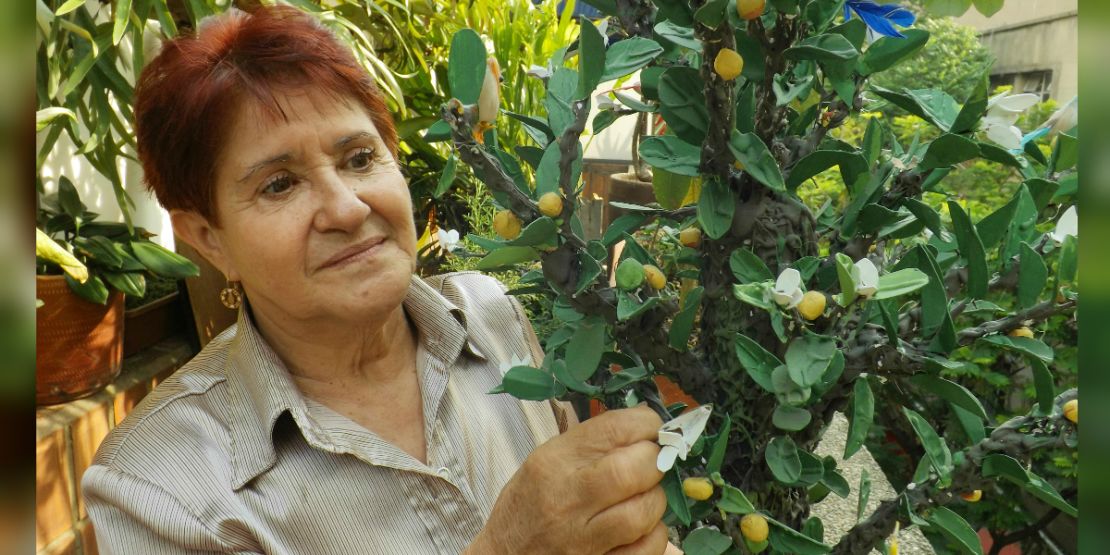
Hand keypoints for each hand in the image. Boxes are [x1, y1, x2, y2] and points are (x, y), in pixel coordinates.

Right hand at [467, 405, 667, 554]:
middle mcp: (567, 499)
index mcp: (554, 463)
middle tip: (652, 462)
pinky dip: (654, 534)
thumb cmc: (528, 506)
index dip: (646, 424)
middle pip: (633, 470)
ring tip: (643, 495)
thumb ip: (591, 445)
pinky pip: (647, 548)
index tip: (652, 428)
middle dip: (655, 461)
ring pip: (645, 511)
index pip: (613, 430)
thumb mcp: (546, 462)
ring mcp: (582, 539)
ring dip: (655, 499)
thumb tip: (643, 428)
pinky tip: (640, 527)